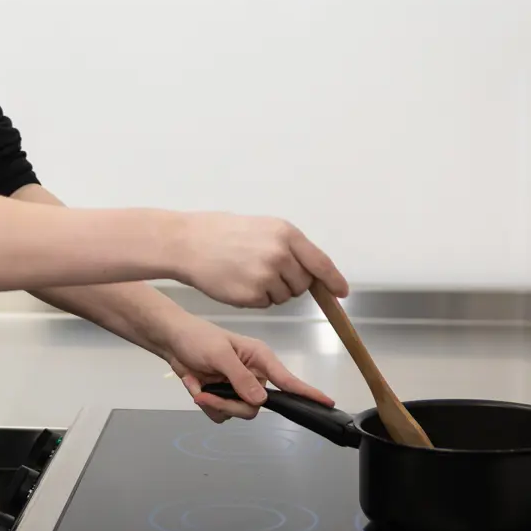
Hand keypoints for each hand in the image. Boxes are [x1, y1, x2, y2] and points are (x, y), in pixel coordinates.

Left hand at [161, 313, 334, 422]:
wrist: (171, 340)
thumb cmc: (197, 337)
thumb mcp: (218, 353)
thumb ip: (240, 377)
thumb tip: (262, 401)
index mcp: (259, 358)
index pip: (287, 379)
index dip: (306, 392)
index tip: (327, 403)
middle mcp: (253, 375)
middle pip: (255, 406)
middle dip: (228, 403)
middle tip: (205, 392)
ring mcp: (238, 387)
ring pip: (237, 412)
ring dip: (213, 402)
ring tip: (197, 384)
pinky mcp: (223, 395)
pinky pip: (221, 413)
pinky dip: (205, 402)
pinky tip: (194, 385)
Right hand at [174, 212, 347, 308]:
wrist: (189, 243)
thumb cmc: (222, 232)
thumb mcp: (261, 227)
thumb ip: (288, 246)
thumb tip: (313, 270)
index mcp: (286, 234)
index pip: (320, 262)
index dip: (333, 280)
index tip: (341, 292)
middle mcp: (280, 254)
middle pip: (302, 283)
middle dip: (290, 281)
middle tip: (263, 269)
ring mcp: (267, 276)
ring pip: (284, 295)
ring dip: (271, 290)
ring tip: (245, 272)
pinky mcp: (252, 295)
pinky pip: (265, 303)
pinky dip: (255, 298)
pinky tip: (237, 281)